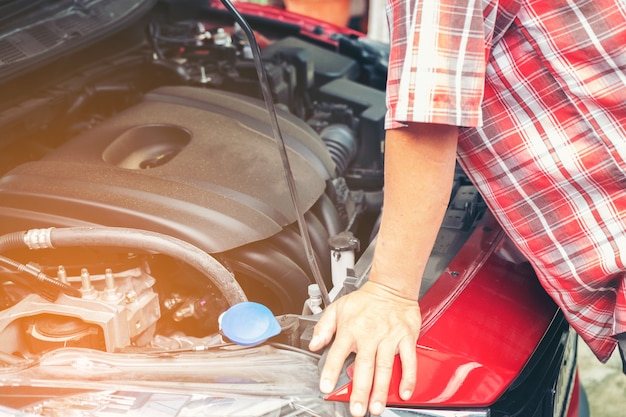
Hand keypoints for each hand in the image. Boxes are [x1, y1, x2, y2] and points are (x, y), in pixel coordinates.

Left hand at [309, 281, 421, 415]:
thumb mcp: (337, 308)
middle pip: (363, 367)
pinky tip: (404, 392)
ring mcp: (389, 338)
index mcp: (350, 329)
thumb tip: (314, 344)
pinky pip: (408, 360)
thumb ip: (323, 327)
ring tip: (376, 407)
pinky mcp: (406, 338)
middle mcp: (369, 335)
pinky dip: (407, 377)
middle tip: (357, 409)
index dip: (331, 371)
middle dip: (360, 391)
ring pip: (384, 367)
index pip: (337, 353)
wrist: (391, 287)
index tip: (326, 387)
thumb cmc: (365, 300)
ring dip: (381, 390)